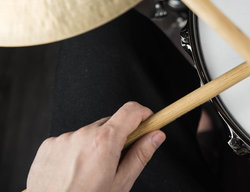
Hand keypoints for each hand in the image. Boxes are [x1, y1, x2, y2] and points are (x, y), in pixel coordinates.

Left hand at [27, 102, 164, 191]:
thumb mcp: (121, 183)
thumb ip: (141, 155)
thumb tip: (156, 136)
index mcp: (104, 142)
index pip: (131, 111)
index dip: (144, 115)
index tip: (148, 123)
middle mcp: (83, 134)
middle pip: (110, 123)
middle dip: (118, 137)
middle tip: (117, 162)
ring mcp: (64, 139)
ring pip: (89, 133)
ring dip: (95, 145)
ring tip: (90, 173)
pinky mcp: (48, 145)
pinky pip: (70, 140)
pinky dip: (75, 151)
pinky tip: (73, 172)